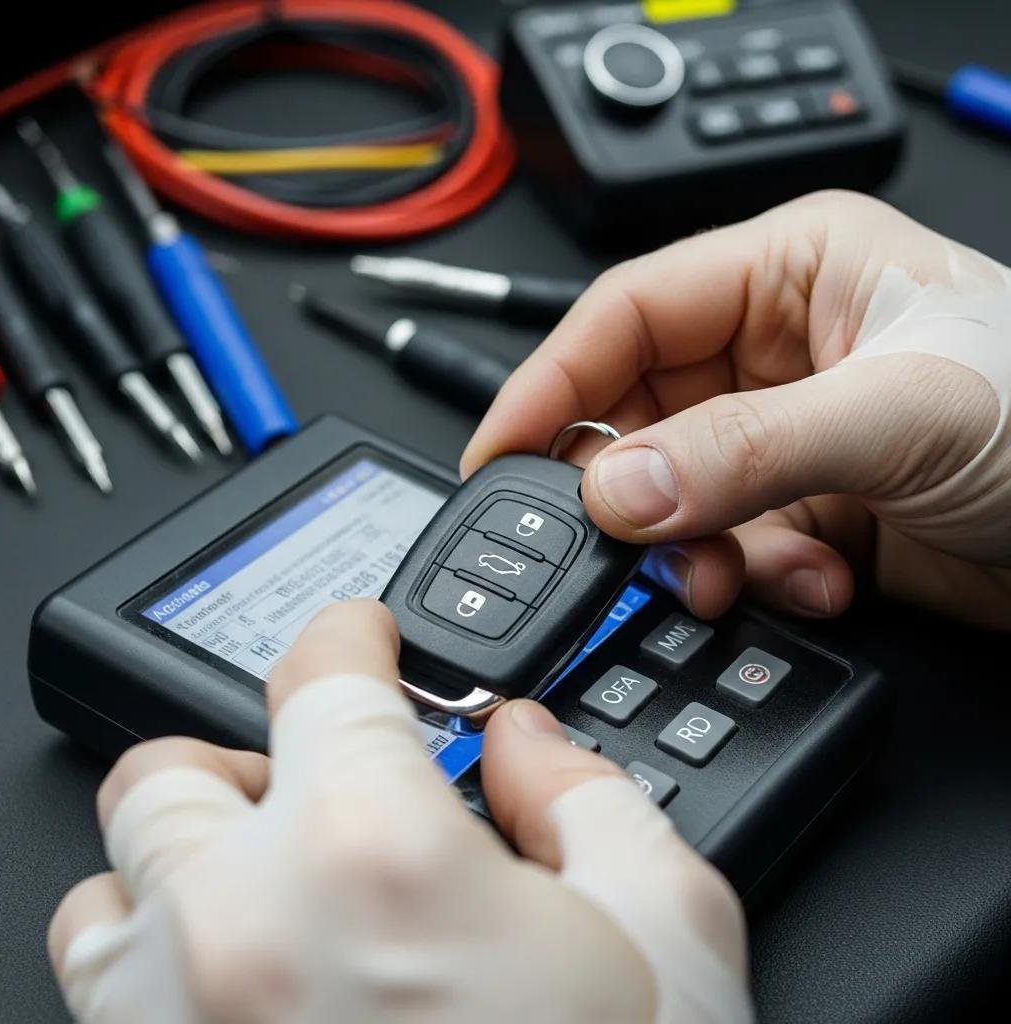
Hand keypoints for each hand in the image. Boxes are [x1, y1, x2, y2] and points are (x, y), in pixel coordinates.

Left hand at [49, 601, 749, 1023]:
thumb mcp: (667, 931)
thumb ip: (590, 795)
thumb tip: (525, 742)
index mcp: (376, 855)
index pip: (325, 671)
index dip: (352, 633)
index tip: (362, 636)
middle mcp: (240, 932)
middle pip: (176, 767)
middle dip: (251, 754)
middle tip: (322, 784)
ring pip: (113, 881)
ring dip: (186, 858)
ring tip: (275, 886)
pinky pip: (94, 993)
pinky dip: (151, 958)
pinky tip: (241, 983)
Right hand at [464, 191, 1010, 629]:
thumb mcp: (900, 413)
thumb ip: (749, 451)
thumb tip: (623, 488)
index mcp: (791, 274)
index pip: (625, 316)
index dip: (552, 384)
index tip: (501, 455)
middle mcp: (777, 351)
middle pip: (638, 415)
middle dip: (629, 490)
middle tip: (619, 541)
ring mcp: (786, 437)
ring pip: (673, 495)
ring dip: (696, 547)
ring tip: (737, 572)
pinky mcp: (804, 510)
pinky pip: (727, 547)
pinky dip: (754, 577)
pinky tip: (818, 577)